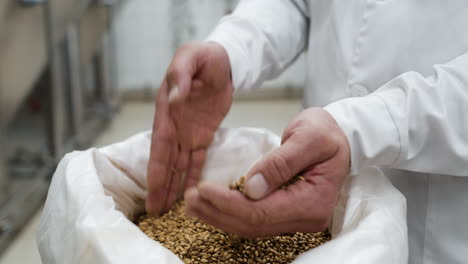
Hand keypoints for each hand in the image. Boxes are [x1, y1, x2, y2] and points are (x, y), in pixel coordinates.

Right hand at [146, 42, 232, 214]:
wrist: (223, 61)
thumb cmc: (202, 56)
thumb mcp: (190, 58)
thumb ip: (180, 76)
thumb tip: (174, 99)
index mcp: (167, 110)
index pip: (160, 144)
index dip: (156, 168)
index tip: (151, 189)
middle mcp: (174, 126)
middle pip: (166, 161)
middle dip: (160, 186)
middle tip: (153, 212)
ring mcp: (188, 133)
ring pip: (179, 165)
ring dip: (174, 186)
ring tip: (166, 210)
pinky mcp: (203, 135)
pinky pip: (198, 159)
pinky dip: (193, 176)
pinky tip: (191, 194)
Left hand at [184, 108, 349, 237]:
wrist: (342, 138)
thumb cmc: (327, 133)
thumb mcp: (308, 137)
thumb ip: (281, 162)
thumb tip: (251, 187)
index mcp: (313, 201)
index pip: (263, 211)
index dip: (229, 203)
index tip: (202, 189)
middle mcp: (306, 218)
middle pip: (254, 224)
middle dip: (218, 212)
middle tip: (189, 198)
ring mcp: (296, 218)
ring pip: (251, 226)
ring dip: (219, 216)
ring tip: (192, 205)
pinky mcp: (287, 212)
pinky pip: (255, 219)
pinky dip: (230, 213)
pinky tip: (211, 206)